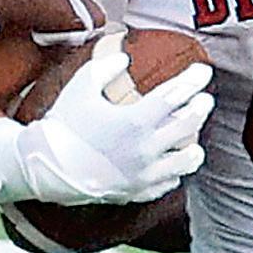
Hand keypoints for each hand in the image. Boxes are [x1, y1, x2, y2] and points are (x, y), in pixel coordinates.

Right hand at [0, 49, 212, 205]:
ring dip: (194, 143)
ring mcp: (145, 174)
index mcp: (134, 121)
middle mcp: (146, 149)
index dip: (194, 80)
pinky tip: (171, 160)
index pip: (175, 95)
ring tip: (192, 134)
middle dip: (201, 106)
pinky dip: (175, 169)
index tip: (203, 71)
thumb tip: (125, 60)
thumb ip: (106, 67)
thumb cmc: (64, 125)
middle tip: (204, 97)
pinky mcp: (140, 192)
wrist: (47, 168)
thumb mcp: (81, 86)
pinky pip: (171, 181)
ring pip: (188, 159)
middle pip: (189, 124)